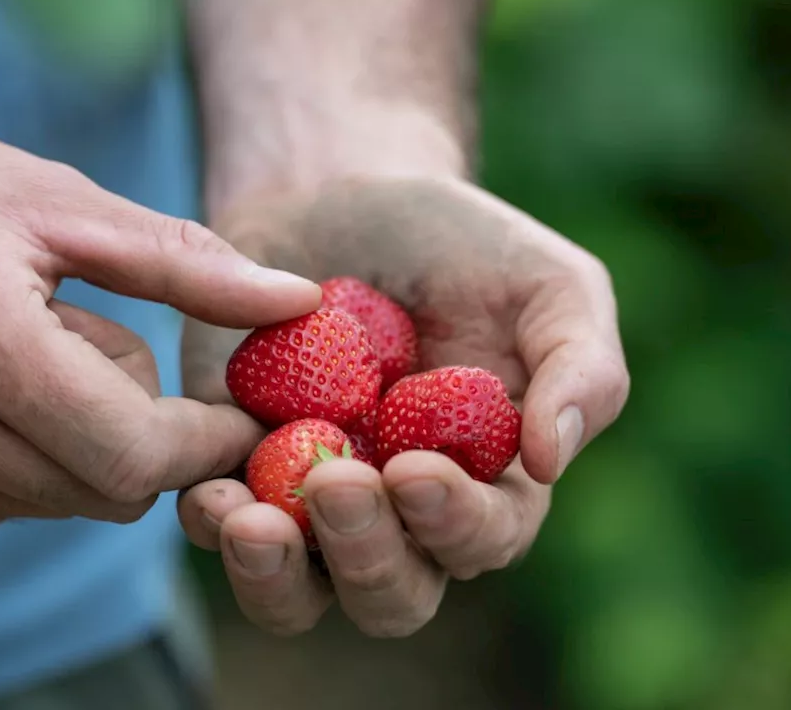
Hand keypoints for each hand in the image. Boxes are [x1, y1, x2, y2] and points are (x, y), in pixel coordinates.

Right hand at [0, 50, 318, 525]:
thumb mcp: (60, 200)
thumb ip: (186, 263)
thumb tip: (296, 302)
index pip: (133, 458)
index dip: (204, 444)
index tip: (235, 415)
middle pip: (98, 494)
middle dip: (143, 438)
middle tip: (113, 350)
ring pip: (42, 504)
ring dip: (73, 446)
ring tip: (32, 351)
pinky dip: (12, 457)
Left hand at [179, 177, 628, 635]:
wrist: (341, 197)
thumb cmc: (461, 244)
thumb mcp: (550, 282)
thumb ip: (581, 366)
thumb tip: (553, 462)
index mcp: (488, 483)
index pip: (485, 538)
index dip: (454, 523)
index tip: (415, 468)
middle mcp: (401, 516)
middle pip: (392, 592)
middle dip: (367, 554)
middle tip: (338, 483)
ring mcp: (312, 505)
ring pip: (301, 593)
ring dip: (276, 575)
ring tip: (252, 521)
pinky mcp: (236, 473)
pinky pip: (221, 534)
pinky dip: (213, 526)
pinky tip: (208, 492)